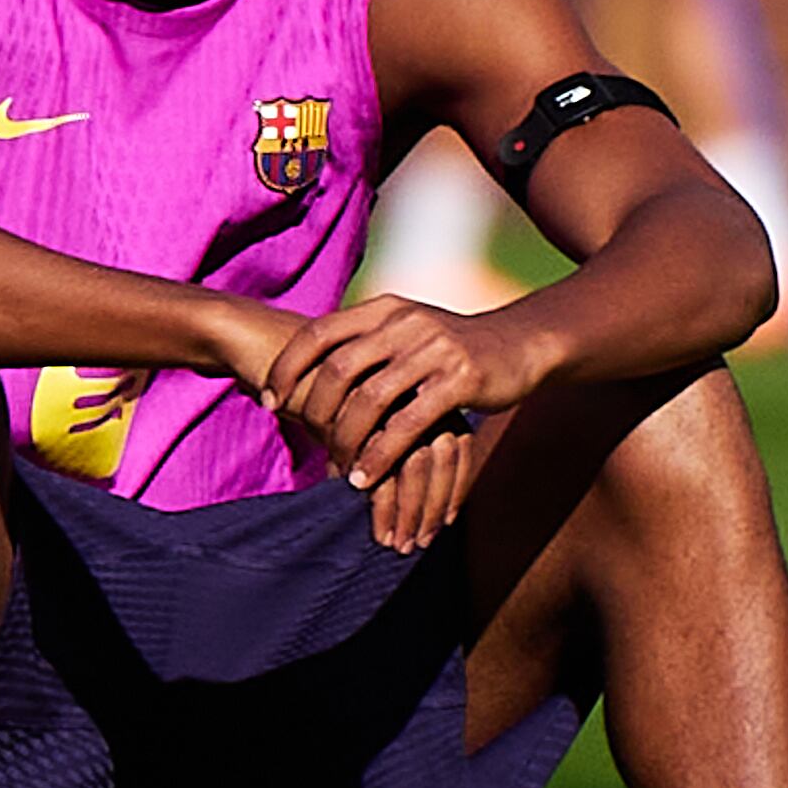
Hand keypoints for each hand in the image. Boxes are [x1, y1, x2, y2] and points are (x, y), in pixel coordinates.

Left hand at [254, 296, 537, 554]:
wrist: (521, 344)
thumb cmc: (450, 348)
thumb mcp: (405, 333)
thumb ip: (364, 344)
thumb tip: (306, 372)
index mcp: (384, 309)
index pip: (320, 333)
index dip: (287, 367)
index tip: (266, 400)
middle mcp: (405, 322)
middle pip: (339, 367)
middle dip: (312, 408)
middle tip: (302, 440)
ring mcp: (434, 349)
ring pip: (370, 398)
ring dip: (345, 439)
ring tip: (335, 468)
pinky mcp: (460, 380)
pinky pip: (408, 423)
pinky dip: (380, 454)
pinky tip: (364, 478)